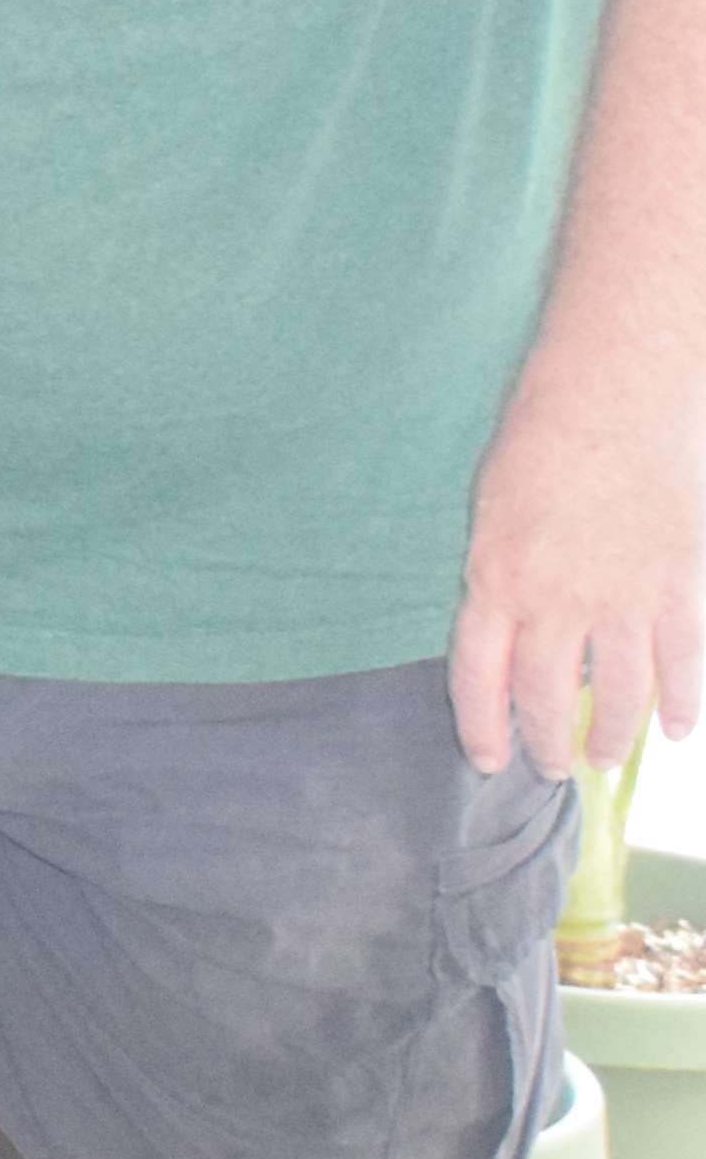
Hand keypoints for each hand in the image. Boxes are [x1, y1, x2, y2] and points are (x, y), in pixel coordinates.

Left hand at [455, 358, 705, 772]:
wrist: (617, 388)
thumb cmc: (540, 434)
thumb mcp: (491, 507)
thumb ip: (498, 574)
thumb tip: (510, 634)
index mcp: (493, 576)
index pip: (478, 678)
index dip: (482, 728)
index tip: (488, 760)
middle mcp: (555, 598)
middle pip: (547, 697)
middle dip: (546, 744)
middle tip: (551, 770)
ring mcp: (622, 596)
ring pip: (618, 693)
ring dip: (611, 736)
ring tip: (601, 759)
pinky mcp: (678, 583)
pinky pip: (681, 663)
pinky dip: (681, 704)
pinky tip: (676, 732)